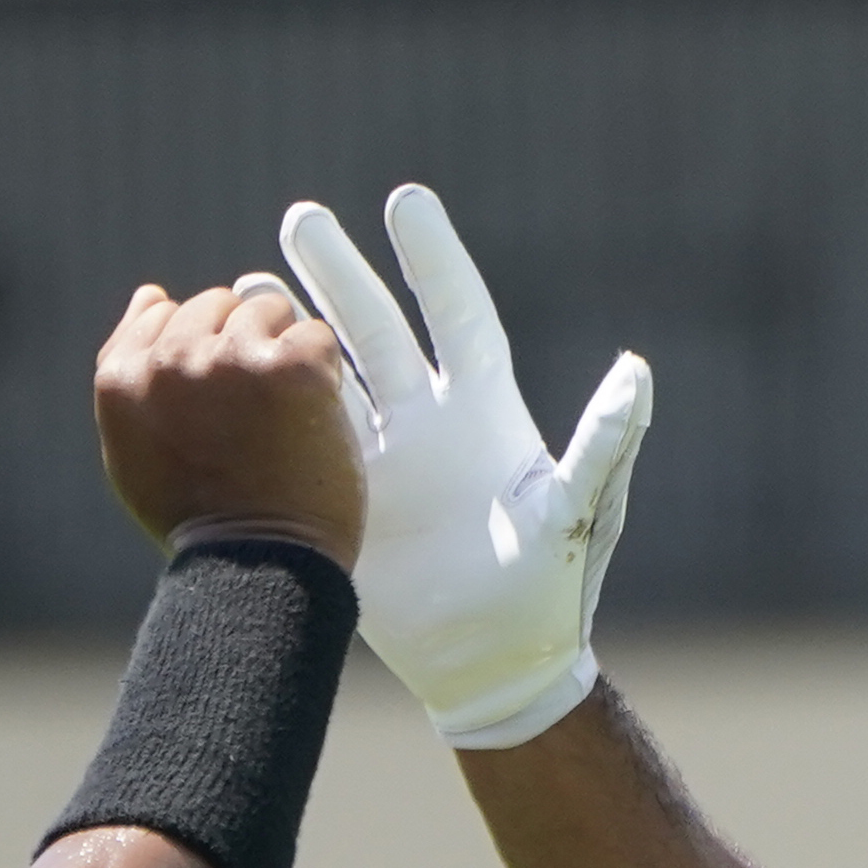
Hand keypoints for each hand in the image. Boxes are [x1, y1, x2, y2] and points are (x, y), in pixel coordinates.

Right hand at [93, 275, 362, 567]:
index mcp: (122, 379)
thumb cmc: (201, 519)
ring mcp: (229, 360)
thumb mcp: (135, 451)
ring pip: (267, 310)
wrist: (261, 571)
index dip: (200, 354)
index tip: (218, 407)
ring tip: (282, 421)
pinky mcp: (289, 367)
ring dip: (282, 354)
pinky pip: (313, 336)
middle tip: (255, 419)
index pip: (163, 315)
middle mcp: (169, 361)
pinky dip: (321, 376)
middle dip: (241, 344)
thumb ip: (133, 367)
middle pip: (216, 305)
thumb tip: (152, 295)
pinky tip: (310, 425)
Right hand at [282, 184, 651, 750]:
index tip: (404, 202)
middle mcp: (429, 420)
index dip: (431, 259)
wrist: (492, 665)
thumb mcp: (578, 512)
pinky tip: (231, 365)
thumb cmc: (550, 590)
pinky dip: (266, 402)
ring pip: (325, 375)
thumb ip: (604, 442)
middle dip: (338, 273)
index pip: (455, 313)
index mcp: (486, 410)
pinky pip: (296, 440)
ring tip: (247, 283)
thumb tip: (636, 369)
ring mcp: (380, 457)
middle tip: (301, 218)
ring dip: (289, 329)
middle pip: (374, 328)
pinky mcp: (340, 500)